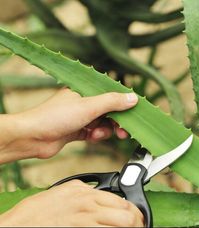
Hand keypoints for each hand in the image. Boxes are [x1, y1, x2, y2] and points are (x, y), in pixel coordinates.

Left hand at [0, 89, 137, 162]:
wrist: (34, 137)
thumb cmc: (55, 117)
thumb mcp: (89, 106)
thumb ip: (112, 102)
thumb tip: (132, 98)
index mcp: (85, 89)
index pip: (111, 94)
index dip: (124, 104)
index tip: (135, 114)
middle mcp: (83, 101)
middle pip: (109, 110)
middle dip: (117, 121)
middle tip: (124, 131)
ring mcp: (80, 117)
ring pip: (102, 123)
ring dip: (104, 130)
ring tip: (97, 133)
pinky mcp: (76, 131)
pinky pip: (94, 133)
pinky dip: (95, 136)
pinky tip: (91, 137)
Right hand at [0, 181, 143, 227]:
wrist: (19, 225)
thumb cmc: (36, 214)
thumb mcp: (61, 194)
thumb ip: (83, 196)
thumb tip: (100, 201)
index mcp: (84, 191)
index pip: (121, 199)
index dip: (134, 212)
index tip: (137, 220)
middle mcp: (88, 201)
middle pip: (128, 212)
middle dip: (137, 224)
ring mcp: (86, 217)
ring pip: (125, 224)